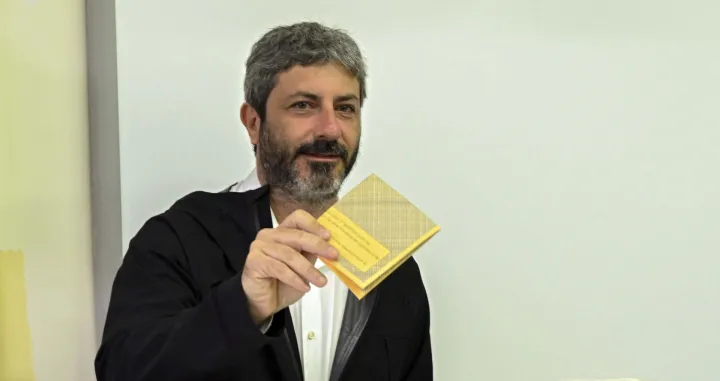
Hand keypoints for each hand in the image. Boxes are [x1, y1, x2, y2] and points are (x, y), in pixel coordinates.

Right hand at [241, 209, 338, 324]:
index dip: (314, 225)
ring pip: (289, 254)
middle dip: (317, 246)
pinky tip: (305, 287)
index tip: (329, 237)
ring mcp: (259, 246)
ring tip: (321, 281)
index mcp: (281, 232)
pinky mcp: (254, 261)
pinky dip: (295, 279)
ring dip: (308, 269)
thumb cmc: (282, 284)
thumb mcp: (303, 268)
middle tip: (334, 256)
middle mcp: (268, 235)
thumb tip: (330, 248)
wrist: (263, 304)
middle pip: (296, 235)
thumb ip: (312, 255)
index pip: (297, 218)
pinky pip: (279, 268)